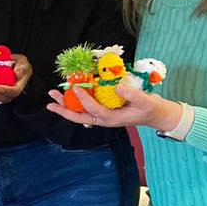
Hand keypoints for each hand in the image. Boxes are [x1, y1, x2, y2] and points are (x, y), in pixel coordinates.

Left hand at [0, 54, 31, 107]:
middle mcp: (9, 94)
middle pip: (0, 97)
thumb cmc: (19, 65)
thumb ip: (21, 67)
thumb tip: (17, 73)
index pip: (13, 91)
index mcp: (18, 86)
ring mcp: (1, 96)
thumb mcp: (22, 63)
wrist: (14, 67)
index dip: (5, 90)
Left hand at [44, 75, 182, 130]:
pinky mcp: (103, 109)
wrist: (155, 114)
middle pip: (79, 116)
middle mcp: (103, 119)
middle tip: (50, 101)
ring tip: (54, 94)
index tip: (75, 88)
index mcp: (111, 119)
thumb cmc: (150, 109)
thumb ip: (132, 94)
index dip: (84, 99)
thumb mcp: (145, 101)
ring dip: (66, 104)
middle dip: (64, 109)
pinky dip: (77, 99)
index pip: (93, 109)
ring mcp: (102, 115)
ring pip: (79, 112)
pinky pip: (86, 106)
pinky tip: (70, 91)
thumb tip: (116, 86)